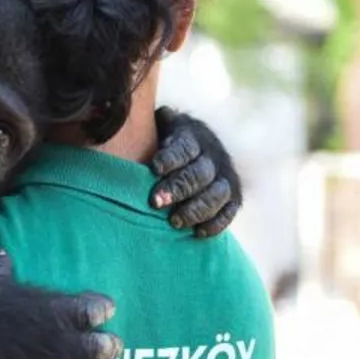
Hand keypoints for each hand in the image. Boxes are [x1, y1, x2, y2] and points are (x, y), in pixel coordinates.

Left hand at [149, 106, 242, 237]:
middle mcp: (213, 155)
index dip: (171, 159)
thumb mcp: (158, 126)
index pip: (185, 148)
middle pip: (199, 173)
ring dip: (196, 209)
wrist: (197, 145)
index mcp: (192, 136)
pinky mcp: (234, 196)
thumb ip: (145, 127)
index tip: (154, 168)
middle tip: (155, 202)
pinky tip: (198, 232)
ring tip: (174, 222)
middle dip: (178, 189)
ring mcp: (225, 176)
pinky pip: (230, 211)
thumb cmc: (164, 140)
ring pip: (217, 193)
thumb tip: (125, 127)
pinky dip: (217, 223)